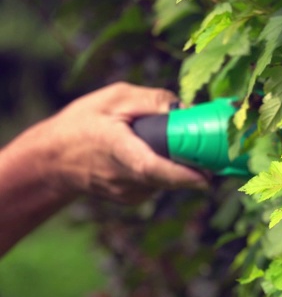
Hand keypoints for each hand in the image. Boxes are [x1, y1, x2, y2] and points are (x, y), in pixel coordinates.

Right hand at [27, 82, 208, 203]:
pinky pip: (160, 183)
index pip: (151, 168)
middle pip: (170, 176)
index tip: (206, 178)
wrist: (54, 160)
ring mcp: (128, 193)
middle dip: (194, 164)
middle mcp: (123, 178)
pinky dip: (165, 169)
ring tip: (167, 143)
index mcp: (117, 149)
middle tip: (213, 148)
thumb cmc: (83, 123)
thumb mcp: (114, 97)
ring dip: (177, 163)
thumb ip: (151, 100)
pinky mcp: (132, 199)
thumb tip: (185, 108)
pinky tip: (151, 155)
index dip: (181, 175)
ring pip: (168, 180)